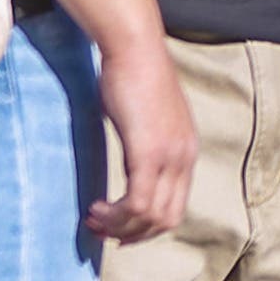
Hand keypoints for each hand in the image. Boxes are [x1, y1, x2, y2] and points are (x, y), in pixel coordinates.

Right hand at [89, 34, 197, 245]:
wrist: (134, 47)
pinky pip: (137, 202)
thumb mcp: (149, 117)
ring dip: (119, 226)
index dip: (147, 226)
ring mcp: (169, 156)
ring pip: (150, 216)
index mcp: (186, 151)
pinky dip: (116, 214)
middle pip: (166, 220)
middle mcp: (184, 157)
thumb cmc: (134, 77)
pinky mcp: (147, 152)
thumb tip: (135, 159)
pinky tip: (95, 207)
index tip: (118, 228)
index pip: (176, 207)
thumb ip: (149, 141)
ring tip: (93, 219)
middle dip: (132, 232)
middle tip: (101, 229)